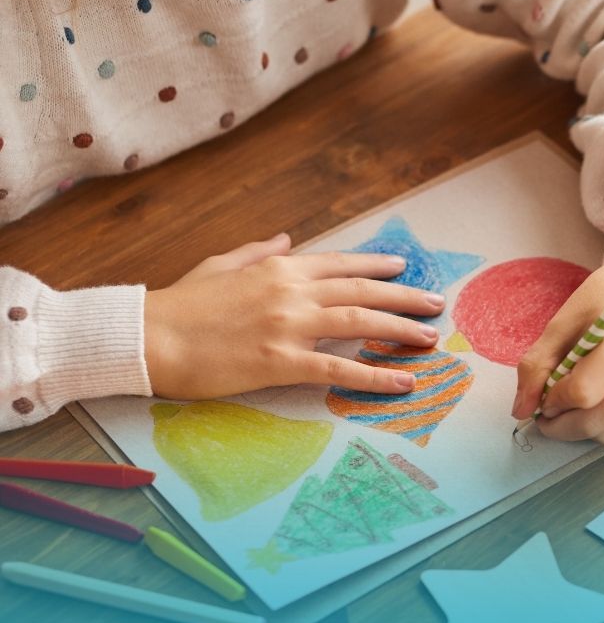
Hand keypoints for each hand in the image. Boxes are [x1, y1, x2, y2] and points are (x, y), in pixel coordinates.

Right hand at [144, 233, 445, 399]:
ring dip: (401, 331)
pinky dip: (376, 375)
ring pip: (361, 324)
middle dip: (404, 298)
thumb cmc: (180, 305)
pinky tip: (403, 381)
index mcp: (278, 268)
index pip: (341, 264)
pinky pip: (340, 370)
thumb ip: (258, 253)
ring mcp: (290, 326)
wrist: (148, 337)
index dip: (377, 267)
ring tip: (431, 339)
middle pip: (362, 292)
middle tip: (436, 305)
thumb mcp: (220, 266)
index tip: (403, 269)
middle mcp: (292, 291)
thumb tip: (285, 240)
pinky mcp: (283, 362)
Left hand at [512, 237, 603, 443]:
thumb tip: (521, 410)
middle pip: (593, 424)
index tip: (543, 394)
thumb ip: (537, 365)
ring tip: (571, 402)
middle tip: (546, 411)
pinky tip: (598, 397)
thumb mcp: (564, 322)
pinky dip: (602, 422)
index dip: (553, 401)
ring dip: (580, 427)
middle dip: (560, 426)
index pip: (581, 394)